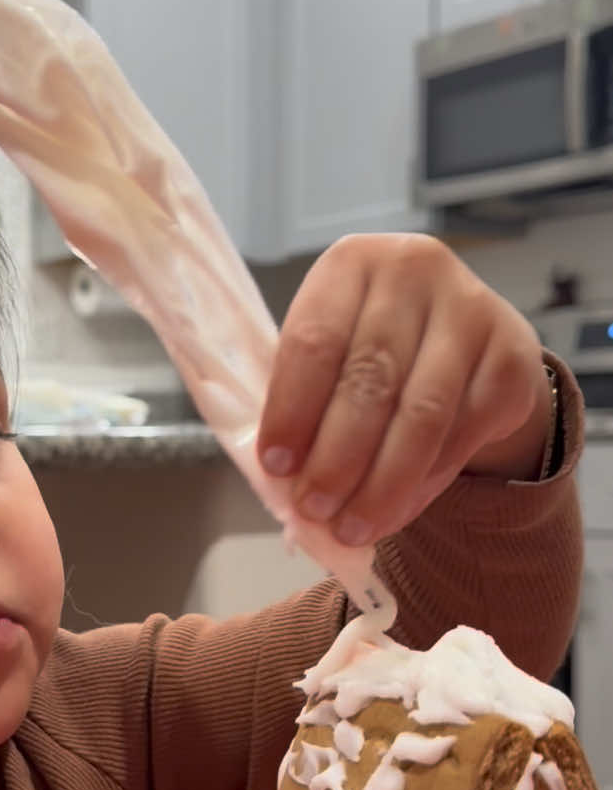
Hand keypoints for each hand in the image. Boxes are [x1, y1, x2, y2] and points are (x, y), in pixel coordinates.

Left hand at [256, 234, 551, 547]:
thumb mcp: (330, 351)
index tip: (275, 468)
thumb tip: (283, 482)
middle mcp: (416, 270)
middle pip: (370, 381)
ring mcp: (472, 310)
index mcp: (351, 262)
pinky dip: (424, 483)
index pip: (314, 342)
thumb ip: (303, 401)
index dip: (291, 411)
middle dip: (336, 458)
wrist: (465, 336)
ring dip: (382, 484)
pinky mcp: (514, 357)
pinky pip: (463, 434)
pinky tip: (396, 510)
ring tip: (352, 527)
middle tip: (314, 509)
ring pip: (421, 415)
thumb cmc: (372, 346)